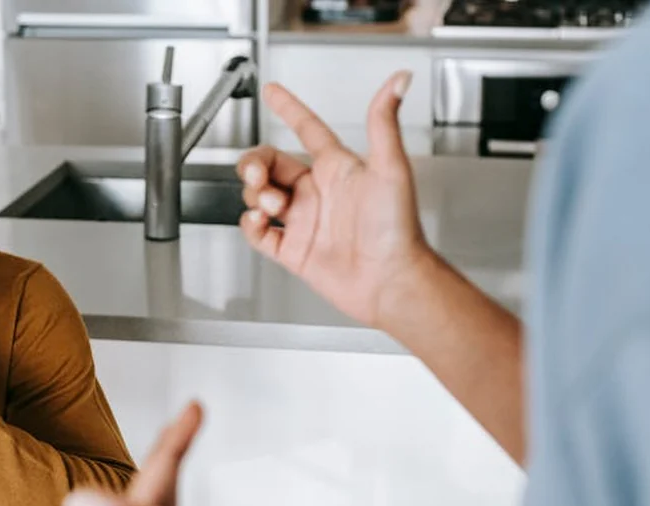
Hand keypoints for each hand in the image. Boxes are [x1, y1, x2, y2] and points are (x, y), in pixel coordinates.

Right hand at [238, 72, 437, 329]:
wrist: (390, 280)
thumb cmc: (398, 229)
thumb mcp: (391, 167)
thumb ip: (384, 122)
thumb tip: (398, 80)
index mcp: (338, 169)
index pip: (307, 130)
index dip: (289, 109)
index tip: (273, 93)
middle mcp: (319, 193)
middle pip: (271, 164)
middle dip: (255, 162)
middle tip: (256, 172)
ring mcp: (304, 222)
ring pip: (260, 195)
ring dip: (255, 193)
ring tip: (270, 203)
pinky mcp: (294, 251)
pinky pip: (259, 233)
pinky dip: (251, 224)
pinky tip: (259, 219)